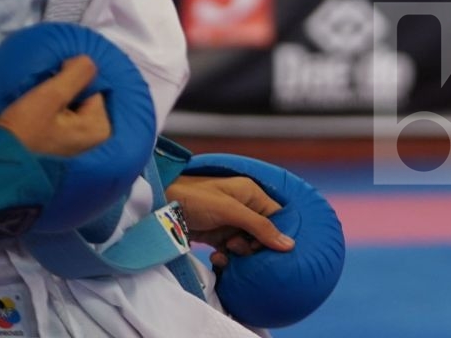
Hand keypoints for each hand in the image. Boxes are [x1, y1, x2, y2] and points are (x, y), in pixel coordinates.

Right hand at [0, 54, 110, 157]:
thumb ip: (76, 73)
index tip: (47, 93)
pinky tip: (36, 125)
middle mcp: (97, 141)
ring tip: (35, 115)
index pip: (92, 87)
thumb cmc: (23, 134)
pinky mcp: (65, 153)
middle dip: (64, 96)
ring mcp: (81, 149)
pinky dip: (51, 119)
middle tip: (39, 106)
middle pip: (84, 98)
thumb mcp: (50, 96)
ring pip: (72, 109)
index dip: (68, 82)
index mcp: (100, 128)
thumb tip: (87, 61)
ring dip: (55, 107)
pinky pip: (64, 123)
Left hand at [166, 175, 293, 265]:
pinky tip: (218, 257)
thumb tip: (290, 244)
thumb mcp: (230, 211)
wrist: (160, 207)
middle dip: (254, 246)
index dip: (276, 233)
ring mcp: (229, 222)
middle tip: (239, 247)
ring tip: (226, 251)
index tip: (268, 248)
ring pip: (247, 244)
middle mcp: (243, 206)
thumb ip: (259, 226)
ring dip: (239, 253)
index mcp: (251, 193)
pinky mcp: (216, 235)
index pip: (276, 216)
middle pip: (262, 234)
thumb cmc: (195, 199)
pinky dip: (226, 257)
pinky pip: (231, 251)